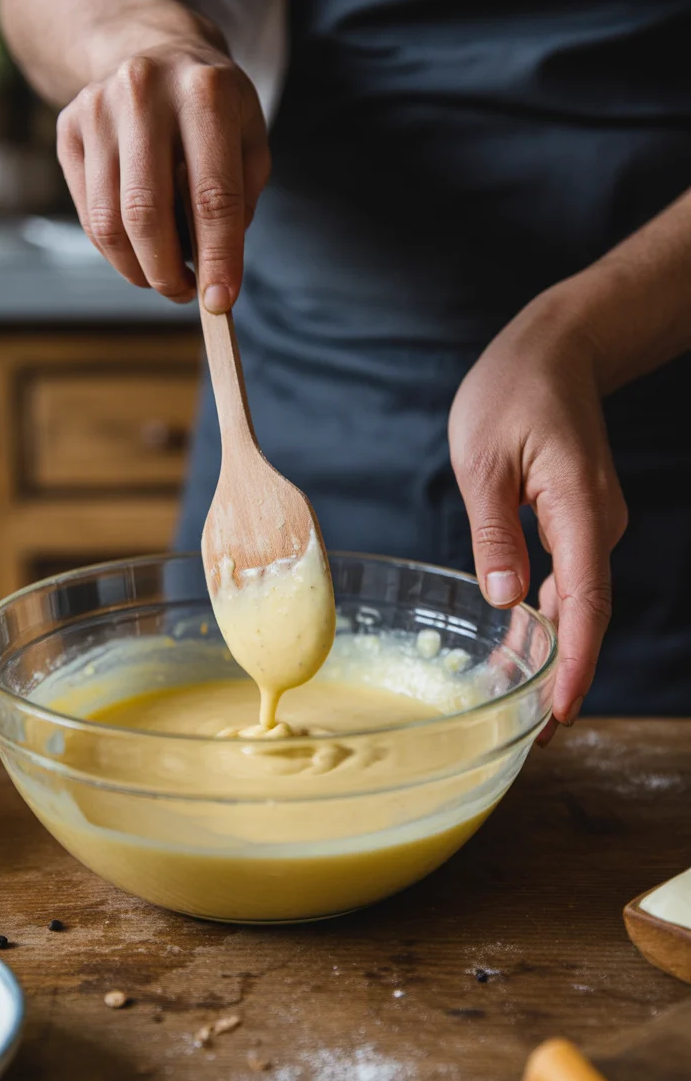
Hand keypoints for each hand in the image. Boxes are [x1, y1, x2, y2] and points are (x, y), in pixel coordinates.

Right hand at [56, 28, 269, 310]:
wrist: (150, 50)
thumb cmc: (211, 110)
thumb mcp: (248, 141)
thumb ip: (241, 201)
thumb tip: (214, 271)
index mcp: (205, 94)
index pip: (212, 195)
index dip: (217, 257)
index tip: (220, 301)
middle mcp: (144, 94)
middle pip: (147, 214)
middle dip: (168, 273)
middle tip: (186, 294)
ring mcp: (97, 109)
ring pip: (109, 224)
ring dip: (139, 270)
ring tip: (165, 276)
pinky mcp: (68, 129)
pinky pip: (90, 216)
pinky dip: (116, 250)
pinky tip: (138, 249)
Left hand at [449, 285, 627, 727]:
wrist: (558, 348)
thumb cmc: (513, 391)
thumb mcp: (483, 458)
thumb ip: (495, 531)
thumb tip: (505, 599)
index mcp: (577, 508)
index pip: (584, 602)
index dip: (575, 664)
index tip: (559, 713)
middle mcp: (597, 522)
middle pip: (588, 613)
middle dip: (566, 674)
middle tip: (535, 732)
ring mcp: (593, 521)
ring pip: (581, 599)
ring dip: (557, 648)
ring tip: (522, 699)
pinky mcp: (580, 518)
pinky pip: (572, 577)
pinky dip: (553, 613)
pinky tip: (526, 636)